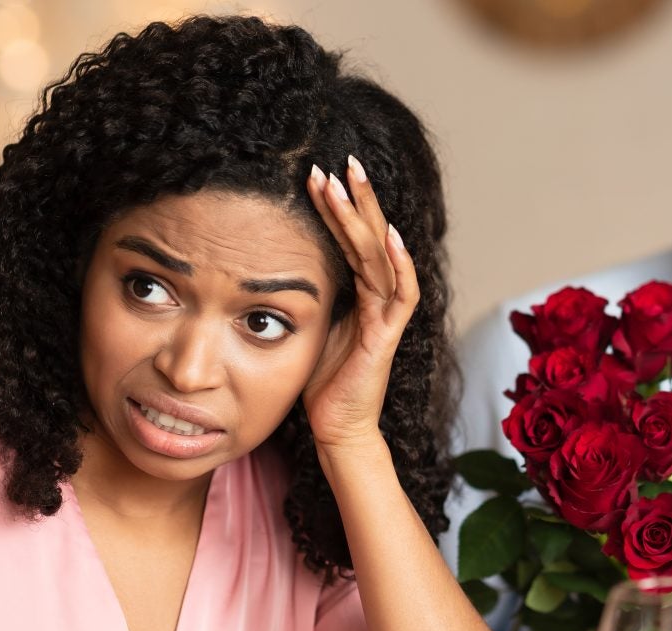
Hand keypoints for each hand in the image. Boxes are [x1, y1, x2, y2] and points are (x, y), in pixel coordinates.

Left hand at [302, 156, 418, 451]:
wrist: (336, 428)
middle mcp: (377, 298)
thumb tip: (270, 265)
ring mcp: (385, 316)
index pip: (351, 240)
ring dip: (367, 218)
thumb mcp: (307, 326)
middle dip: (356, 198)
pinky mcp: (387, 337)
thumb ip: (305, 295)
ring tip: (351, 182)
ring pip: (382, 255)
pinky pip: (401, 295)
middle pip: (371, 237)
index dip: (337, 207)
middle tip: (341, 160)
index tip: (317, 175)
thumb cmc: (320, 383)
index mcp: (358, 293)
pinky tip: (391, 237)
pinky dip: (399, 265)